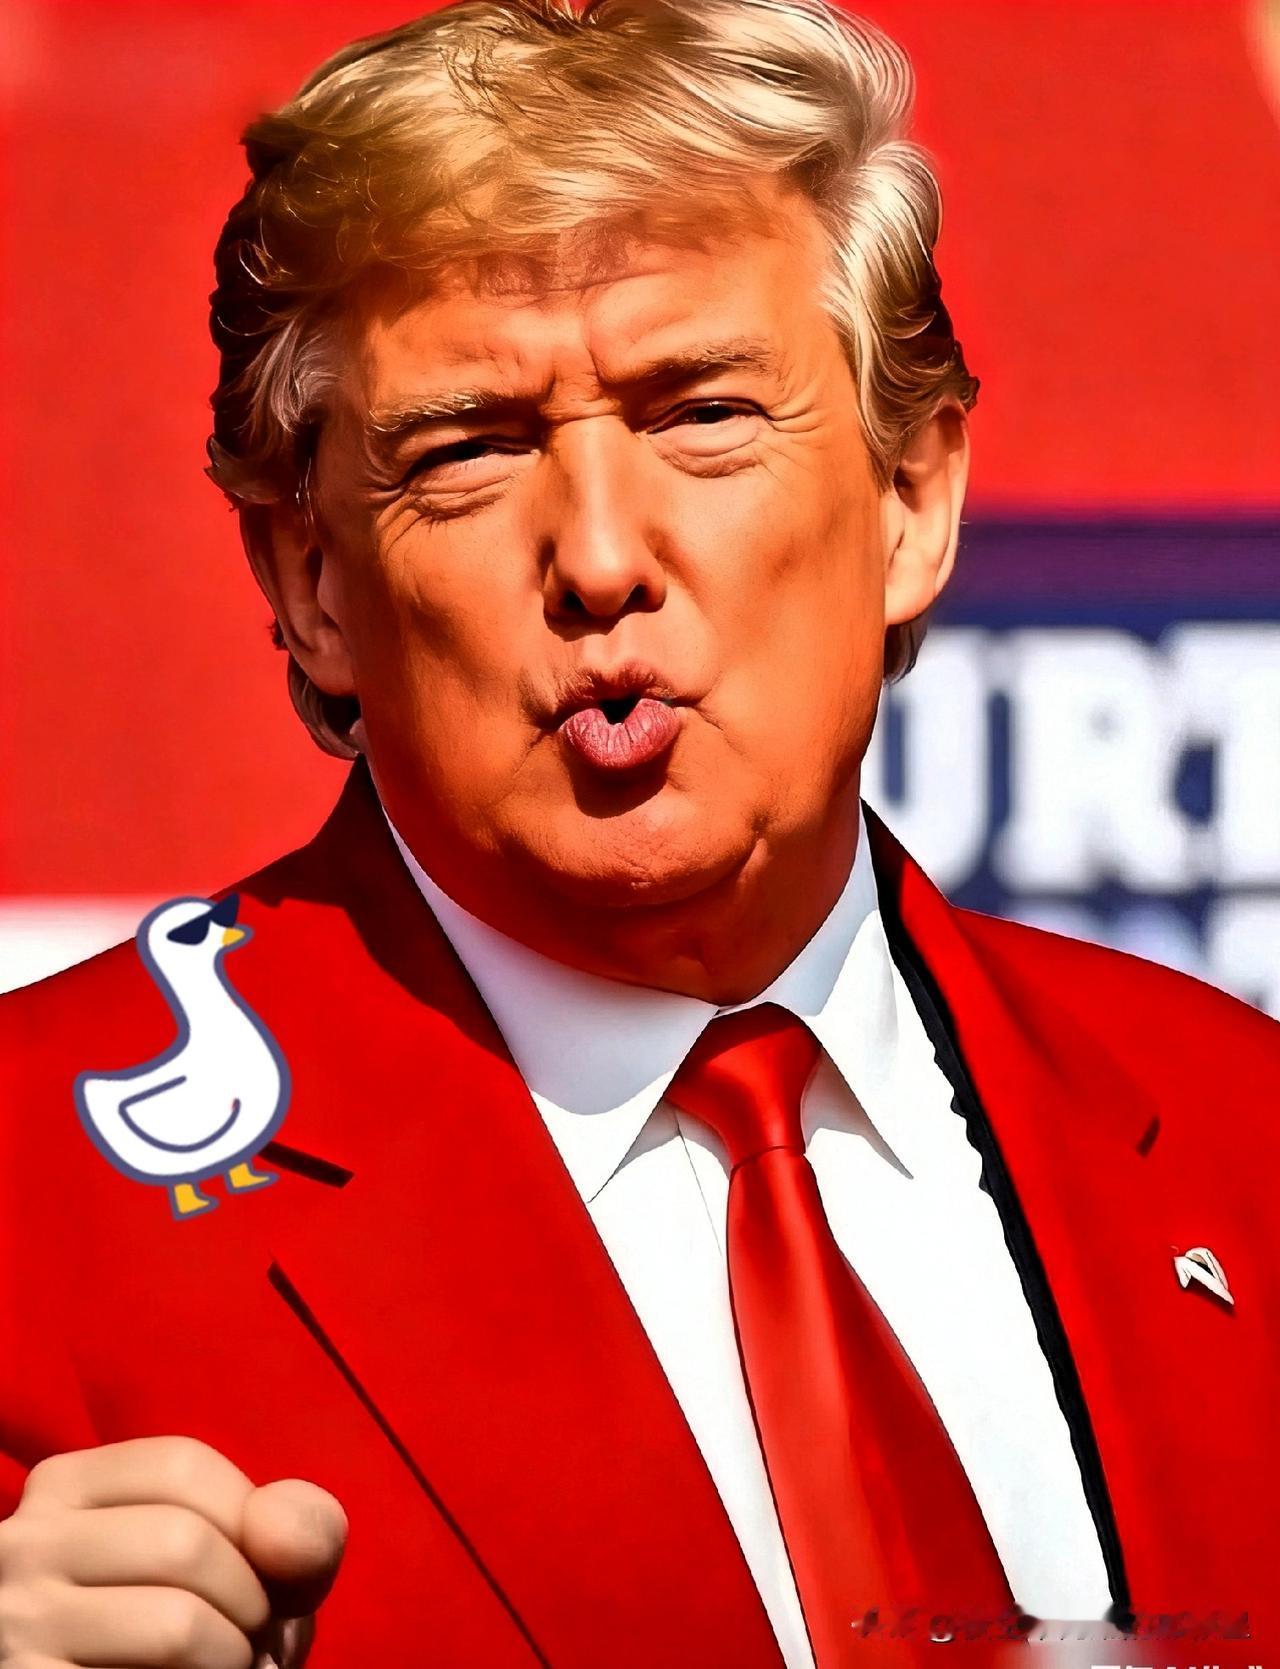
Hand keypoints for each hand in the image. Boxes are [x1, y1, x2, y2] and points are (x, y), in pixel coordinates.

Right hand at [0, 1435, 346, 1667]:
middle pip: (182, 1541)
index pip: (181, 1463)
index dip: (249, 1517)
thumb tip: (281, 1534)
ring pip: (174, 1624)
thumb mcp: (243, 1560)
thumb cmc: (198, 1629)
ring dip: (237, 1657)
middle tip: (254, 1638)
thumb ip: (288, 1526)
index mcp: (65, 1487)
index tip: (259, 1566)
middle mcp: (23, 1546)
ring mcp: (17, 1628)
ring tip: (235, 1668)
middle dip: (253, 1598)